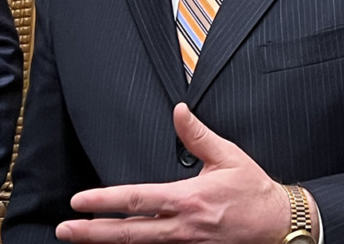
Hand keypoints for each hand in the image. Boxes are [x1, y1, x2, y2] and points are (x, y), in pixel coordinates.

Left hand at [56, 102, 291, 242]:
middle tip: (65, 230)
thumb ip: (198, 135)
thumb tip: (179, 112)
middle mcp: (182, 227)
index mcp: (188, 199)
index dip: (104, 201)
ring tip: (81, 239)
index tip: (80, 201)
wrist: (278, 226)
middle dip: (92, 233)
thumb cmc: (254, 192)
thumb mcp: (228, 157)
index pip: (137, 200)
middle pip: (128, 233)